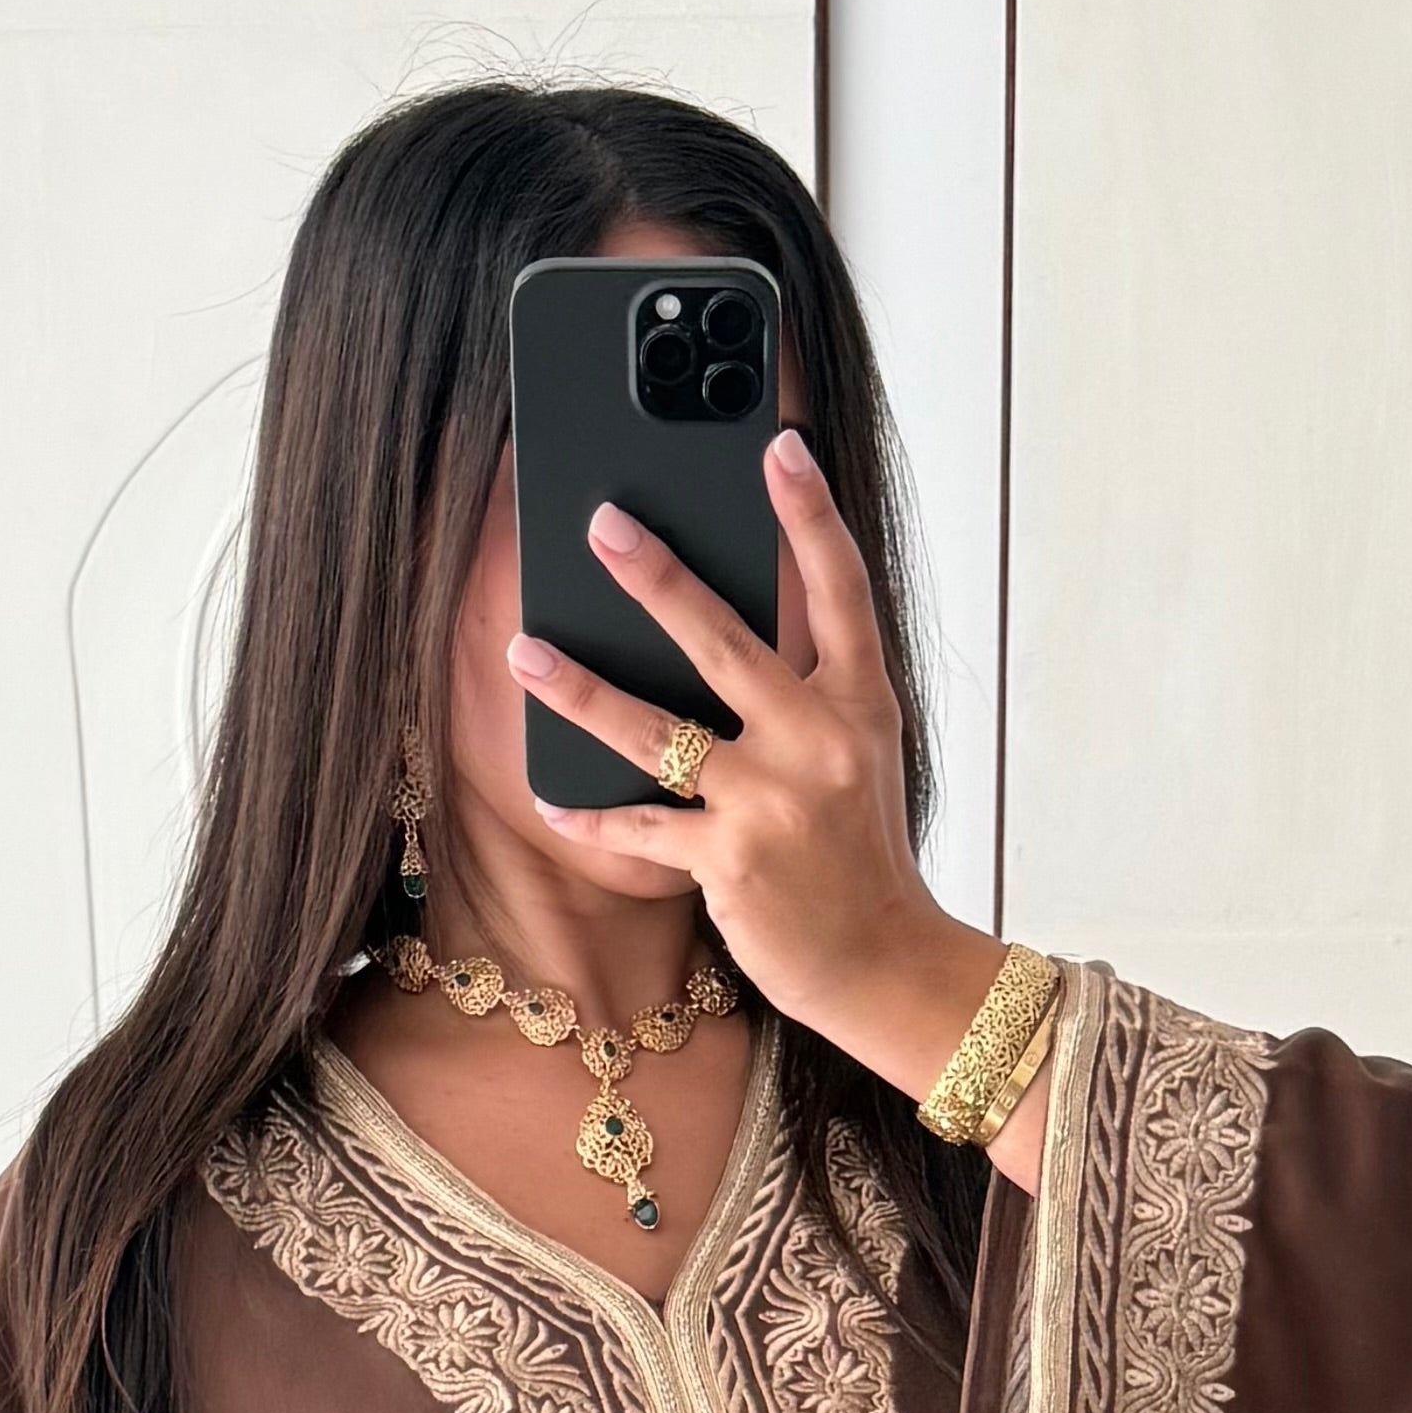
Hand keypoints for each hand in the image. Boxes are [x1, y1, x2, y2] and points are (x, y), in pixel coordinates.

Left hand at [510, 436, 1009, 1115]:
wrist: (887, 964)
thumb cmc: (859, 855)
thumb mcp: (856, 758)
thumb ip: (804, 695)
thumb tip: (714, 630)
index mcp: (861, 704)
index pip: (840, 590)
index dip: (810, 515)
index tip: (779, 447)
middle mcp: (819, 742)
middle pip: (727, 641)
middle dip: (658, 577)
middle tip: (602, 522)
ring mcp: (773, 803)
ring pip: (658, 731)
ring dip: (582, 689)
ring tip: (524, 652)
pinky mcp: (730, 863)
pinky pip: (642, 826)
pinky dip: (591, 816)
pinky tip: (549, 796)